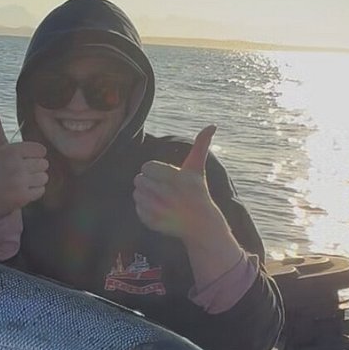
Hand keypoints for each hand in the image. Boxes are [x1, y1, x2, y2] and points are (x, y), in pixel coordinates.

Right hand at [0, 105, 48, 222]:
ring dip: (35, 182)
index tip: (21, 161)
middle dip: (35, 170)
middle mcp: (14, 165)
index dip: (34, 156)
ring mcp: (18, 181)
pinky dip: (34, 193)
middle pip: (44, 164)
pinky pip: (41, 191)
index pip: (41, 150)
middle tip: (20, 174)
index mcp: (11, 150)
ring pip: (45, 177)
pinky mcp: (22, 196)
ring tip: (21, 183)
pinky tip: (22, 192)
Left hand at [132, 125, 223, 241]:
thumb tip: (212, 125)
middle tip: (161, 188)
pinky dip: (144, 209)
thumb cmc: (197, 192)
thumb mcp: (197, 169)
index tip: (164, 177)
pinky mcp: (154, 222)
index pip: (146, 167)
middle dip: (148, 182)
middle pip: (139, 180)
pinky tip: (158, 211)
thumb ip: (201, 145)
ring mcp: (160, 210)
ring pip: (136, 194)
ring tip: (159, 199)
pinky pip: (137, 209)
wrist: (201, 224)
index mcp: (176, 178)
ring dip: (144, 195)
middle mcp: (168, 194)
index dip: (153, 171)